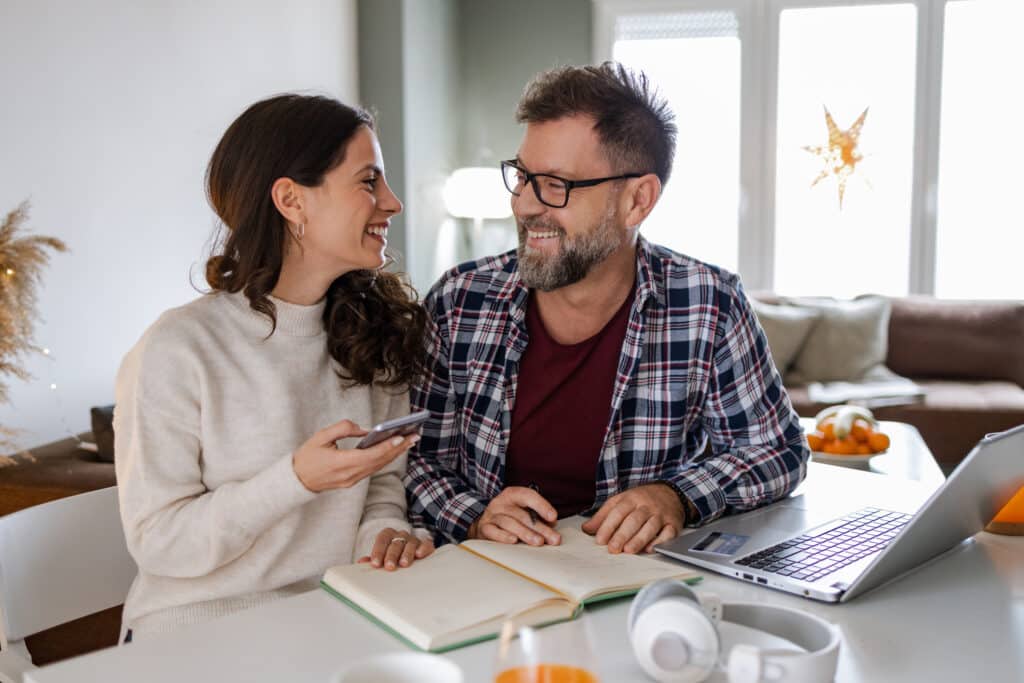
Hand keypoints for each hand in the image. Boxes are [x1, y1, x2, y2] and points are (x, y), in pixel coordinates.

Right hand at [292, 419, 418, 492]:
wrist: (296, 480)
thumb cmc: (307, 456)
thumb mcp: (321, 437)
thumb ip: (343, 429)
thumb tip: (364, 429)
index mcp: (341, 463)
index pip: (370, 455)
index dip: (387, 447)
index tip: (401, 437)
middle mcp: (350, 475)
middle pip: (379, 462)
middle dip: (398, 449)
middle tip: (415, 436)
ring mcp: (352, 480)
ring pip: (378, 466)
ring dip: (395, 454)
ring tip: (409, 441)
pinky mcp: (352, 481)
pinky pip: (372, 469)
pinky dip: (385, 459)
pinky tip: (394, 450)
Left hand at [358, 528, 434, 570]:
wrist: (411, 556)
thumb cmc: (392, 558)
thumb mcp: (382, 558)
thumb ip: (373, 559)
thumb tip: (361, 562)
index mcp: (388, 535)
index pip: (382, 540)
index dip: (378, 551)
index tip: (375, 564)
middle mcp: (401, 535)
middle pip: (396, 543)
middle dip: (391, 555)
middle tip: (389, 566)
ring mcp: (414, 539)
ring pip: (410, 544)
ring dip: (406, 554)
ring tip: (403, 564)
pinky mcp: (426, 545)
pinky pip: (425, 544)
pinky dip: (423, 548)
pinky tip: (419, 554)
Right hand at [467, 486, 560, 545]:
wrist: (485, 524)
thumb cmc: (509, 517)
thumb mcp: (523, 511)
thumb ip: (538, 517)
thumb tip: (552, 525)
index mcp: (512, 495)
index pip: (528, 496)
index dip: (541, 505)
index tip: (553, 517)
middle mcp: (500, 503)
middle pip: (521, 514)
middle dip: (539, 527)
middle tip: (553, 538)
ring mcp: (491, 515)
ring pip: (509, 523)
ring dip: (525, 533)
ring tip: (538, 542)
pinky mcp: (484, 528)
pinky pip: (493, 532)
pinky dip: (504, 536)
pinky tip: (514, 541)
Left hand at [581, 483, 683, 553]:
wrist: (670, 492)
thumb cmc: (641, 499)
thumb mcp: (620, 501)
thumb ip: (603, 515)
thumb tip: (586, 529)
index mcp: (631, 498)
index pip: (618, 512)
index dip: (608, 526)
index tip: (600, 540)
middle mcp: (646, 506)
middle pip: (633, 520)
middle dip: (622, 535)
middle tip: (613, 549)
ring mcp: (660, 514)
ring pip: (650, 526)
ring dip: (639, 539)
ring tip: (628, 551)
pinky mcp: (673, 523)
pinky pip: (668, 532)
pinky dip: (660, 541)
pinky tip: (651, 549)